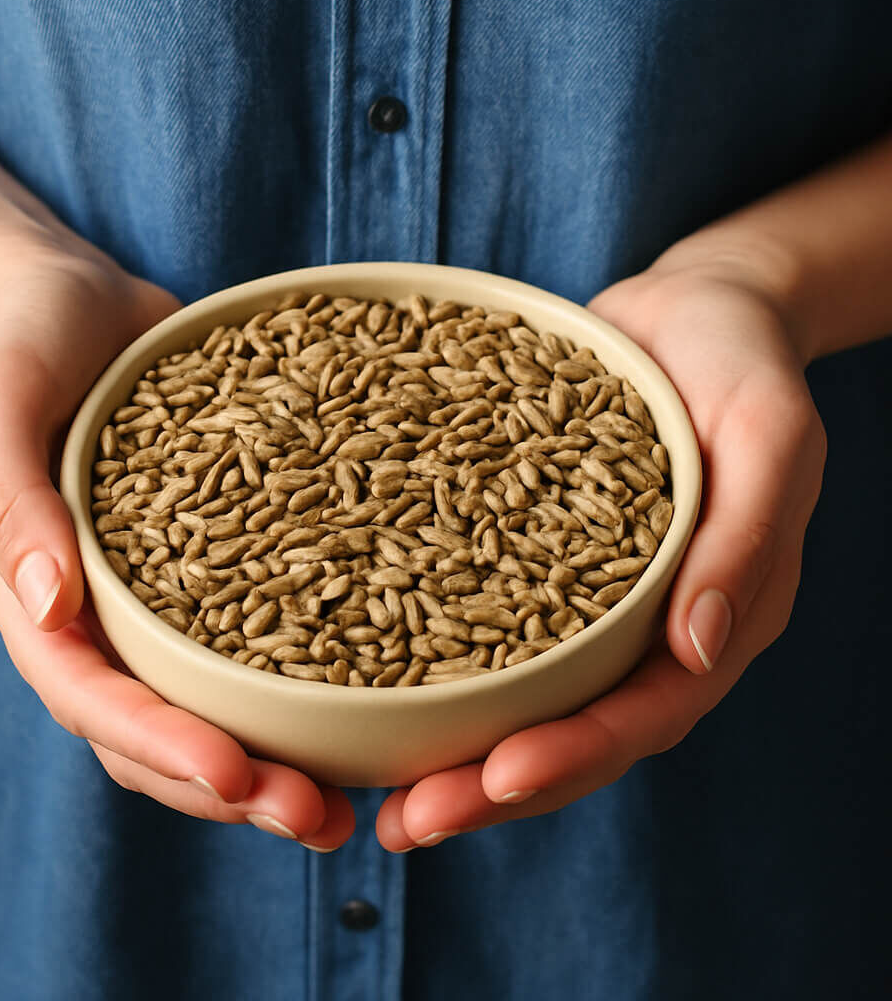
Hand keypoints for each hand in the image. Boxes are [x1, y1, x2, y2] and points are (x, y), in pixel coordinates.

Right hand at [0, 250, 353, 849]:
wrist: (85, 306)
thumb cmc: (32, 339)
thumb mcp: (1, 397)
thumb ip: (8, 495)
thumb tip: (44, 608)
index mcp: (34, 596)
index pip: (92, 699)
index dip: (161, 747)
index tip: (240, 779)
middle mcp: (98, 619)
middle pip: (155, 733)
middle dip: (231, 788)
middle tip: (319, 822)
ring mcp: (156, 604)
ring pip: (207, 709)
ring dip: (271, 765)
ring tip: (351, 802)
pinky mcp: (213, 573)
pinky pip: (249, 646)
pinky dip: (294, 691)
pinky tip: (362, 709)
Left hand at [375, 249, 826, 849]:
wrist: (689, 312)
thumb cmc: (741, 362)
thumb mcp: (767, 433)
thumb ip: (744, 538)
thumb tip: (700, 650)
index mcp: (711, 616)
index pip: (644, 714)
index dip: (575, 755)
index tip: (496, 781)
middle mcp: (642, 627)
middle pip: (569, 729)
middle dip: (492, 784)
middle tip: (407, 821)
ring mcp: (585, 600)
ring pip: (520, 697)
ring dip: (455, 750)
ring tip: (373, 789)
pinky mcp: (534, 559)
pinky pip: (483, 621)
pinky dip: (434, 663)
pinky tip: (365, 679)